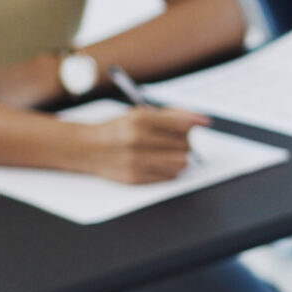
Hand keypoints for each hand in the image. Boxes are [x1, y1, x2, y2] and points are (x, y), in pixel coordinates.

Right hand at [72, 107, 209, 183]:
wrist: (88, 148)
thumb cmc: (118, 129)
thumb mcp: (140, 114)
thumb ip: (172, 115)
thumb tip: (203, 121)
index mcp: (140, 119)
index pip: (183, 124)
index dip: (193, 125)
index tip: (197, 125)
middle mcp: (137, 139)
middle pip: (185, 145)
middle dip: (185, 142)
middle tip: (175, 140)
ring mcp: (136, 160)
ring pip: (181, 163)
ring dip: (180, 158)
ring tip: (168, 153)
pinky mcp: (135, 177)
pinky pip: (169, 176)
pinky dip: (169, 170)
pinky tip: (158, 162)